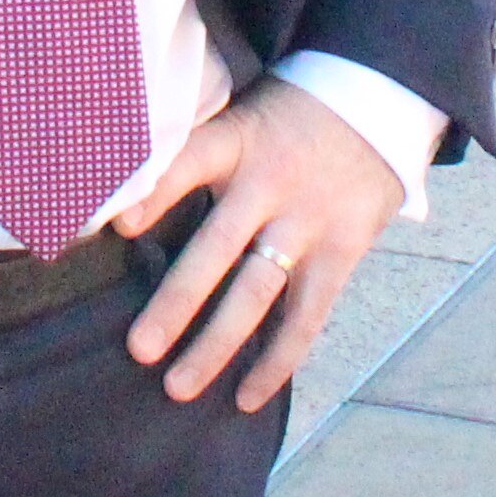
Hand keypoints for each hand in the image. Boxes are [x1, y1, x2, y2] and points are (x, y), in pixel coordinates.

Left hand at [116, 76, 404, 411]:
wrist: (378, 101)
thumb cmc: (286, 117)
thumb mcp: (239, 112)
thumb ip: (192, 152)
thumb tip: (117, 198)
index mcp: (239, 141)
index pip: (190, 160)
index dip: (155, 192)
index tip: (117, 228)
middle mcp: (271, 183)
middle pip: (218, 247)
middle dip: (176, 301)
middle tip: (139, 349)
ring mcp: (309, 221)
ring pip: (258, 292)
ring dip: (217, 344)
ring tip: (177, 386)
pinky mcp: (342, 250)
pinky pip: (307, 315)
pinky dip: (278, 359)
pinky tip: (247, 396)